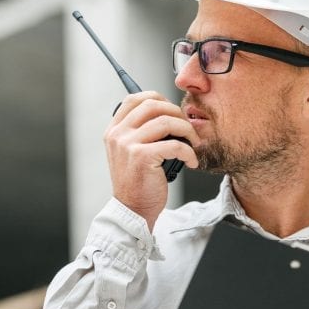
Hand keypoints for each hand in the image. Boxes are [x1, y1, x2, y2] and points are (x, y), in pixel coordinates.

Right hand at [104, 92, 200, 229]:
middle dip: (177, 113)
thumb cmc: (138, 183)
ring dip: (187, 131)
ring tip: (194, 143)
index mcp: (114, 131)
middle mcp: (118, 134)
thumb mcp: (131, 153)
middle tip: (188, 128)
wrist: (133, 210)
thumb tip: (169, 114)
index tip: (172, 111)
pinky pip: (174, 144)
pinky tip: (191, 161)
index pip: (134, 98)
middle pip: (152, 104)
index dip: (158, 99)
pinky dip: (189, 151)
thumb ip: (141, 132)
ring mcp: (128, 144)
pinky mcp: (141, 157)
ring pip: (166, 121)